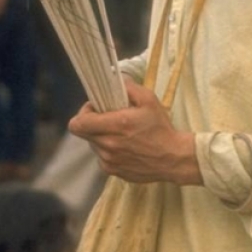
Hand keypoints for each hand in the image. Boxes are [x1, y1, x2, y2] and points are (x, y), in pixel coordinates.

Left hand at [68, 79, 201, 185]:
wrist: (173, 159)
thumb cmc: (161, 128)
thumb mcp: (149, 100)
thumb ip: (128, 87)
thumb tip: (113, 79)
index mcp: (116, 125)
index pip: (78, 123)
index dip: (83, 113)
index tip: (96, 108)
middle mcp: (109, 145)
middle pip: (84, 133)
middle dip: (92, 123)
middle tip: (108, 119)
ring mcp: (109, 161)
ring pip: (93, 145)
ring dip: (100, 137)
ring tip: (119, 134)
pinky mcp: (113, 171)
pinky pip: (101, 157)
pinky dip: (108, 150)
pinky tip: (124, 147)